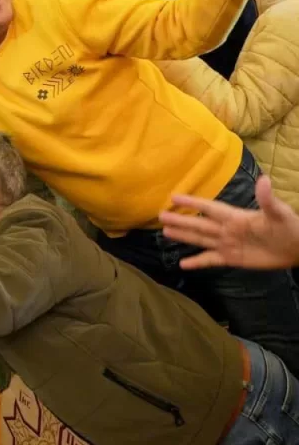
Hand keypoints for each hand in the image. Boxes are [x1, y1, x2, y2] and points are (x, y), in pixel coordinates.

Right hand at [160, 176, 298, 269]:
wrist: (298, 248)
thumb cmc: (290, 227)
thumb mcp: (279, 213)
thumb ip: (267, 199)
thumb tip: (264, 179)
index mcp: (235, 217)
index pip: (209, 208)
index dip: (193, 203)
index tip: (174, 197)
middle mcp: (227, 229)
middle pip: (199, 224)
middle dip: (181, 220)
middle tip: (160, 215)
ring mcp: (228, 244)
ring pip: (200, 240)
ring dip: (183, 236)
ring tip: (165, 232)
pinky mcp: (232, 259)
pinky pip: (210, 260)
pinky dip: (197, 262)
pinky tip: (182, 264)